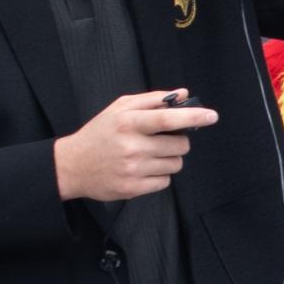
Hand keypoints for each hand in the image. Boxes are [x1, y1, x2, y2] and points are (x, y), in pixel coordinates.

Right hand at [56, 89, 218, 202]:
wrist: (72, 165)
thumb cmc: (100, 133)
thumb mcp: (119, 109)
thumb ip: (152, 99)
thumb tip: (184, 94)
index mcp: (127, 122)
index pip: (167, 119)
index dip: (193, 117)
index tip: (211, 116)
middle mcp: (130, 146)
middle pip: (179, 145)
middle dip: (178, 142)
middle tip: (162, 140)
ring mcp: (132, 169)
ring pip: (175, 164)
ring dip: (168, 159)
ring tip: (147, 154)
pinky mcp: (133, 188)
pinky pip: (165, 182)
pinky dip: (159, 175)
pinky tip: (142, 169)